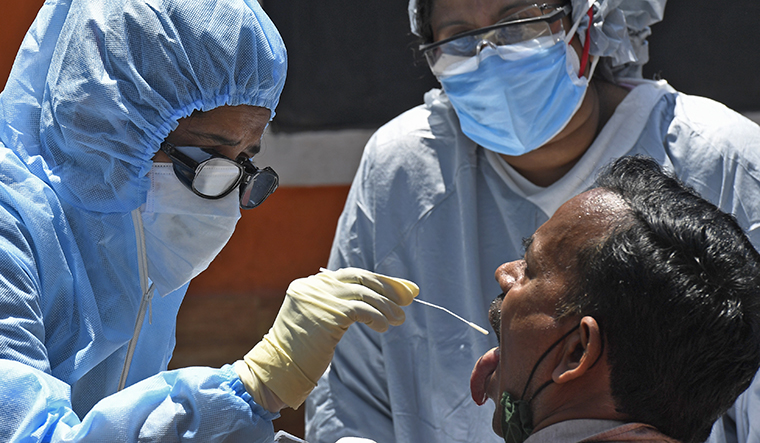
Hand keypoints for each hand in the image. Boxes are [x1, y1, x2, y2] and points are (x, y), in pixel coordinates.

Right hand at [235, 267, 417, 409]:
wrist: (280, 370)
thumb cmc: (302, 351)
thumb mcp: (319, 321)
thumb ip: (342, 306)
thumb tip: (379, 300)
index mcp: (310, 284)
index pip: (351, 275)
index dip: (378, 281)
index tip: (400, 288)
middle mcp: (313, 285)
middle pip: (360, 278)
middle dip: (387, 287)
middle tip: (407, 298)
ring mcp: (320, 298)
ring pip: (364, 293)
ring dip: (387, 306)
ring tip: (399, 319)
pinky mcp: (328, 314)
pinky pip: (362, 310)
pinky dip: (377, 317)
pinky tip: (384, 327)